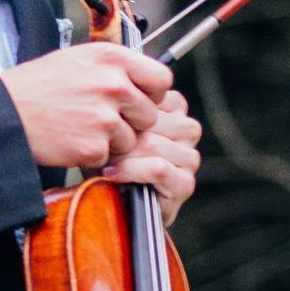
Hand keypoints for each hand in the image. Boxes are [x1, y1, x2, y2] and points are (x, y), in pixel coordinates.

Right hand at [0, 42, 172, 170]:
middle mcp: (113, 84)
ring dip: (112, 141)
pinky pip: (110, 156)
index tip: (139, 100)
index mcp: (112, 58)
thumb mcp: (78, 59)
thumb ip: (113, 67)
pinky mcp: (94, 145)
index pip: (161, 78)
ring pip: (132, 139)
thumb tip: (141, 80)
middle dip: (131, 122)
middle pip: (149, 114)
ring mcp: (105, 116)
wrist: (6, 113)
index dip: (153, 94)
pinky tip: (72, 140)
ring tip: (81, 128)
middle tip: (102, 119)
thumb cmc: (36, 86)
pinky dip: (93, 154)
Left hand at [101, 86, 201, 226]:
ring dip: (124, 156)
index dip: (123, 112)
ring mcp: (189, 157)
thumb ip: (118, 103)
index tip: (101, 123)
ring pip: (153, 145)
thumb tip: (108, 88)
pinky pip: (158, 168)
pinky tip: (113, 174)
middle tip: (99, 146)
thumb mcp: (111, 122)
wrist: (112, 202)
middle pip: (150, 121)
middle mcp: (187, 129)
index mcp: (174, 107)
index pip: (151, 96)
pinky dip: (131, 171)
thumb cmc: (107, 156)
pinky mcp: (185, 183)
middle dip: (121, 136)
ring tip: (105, 161)